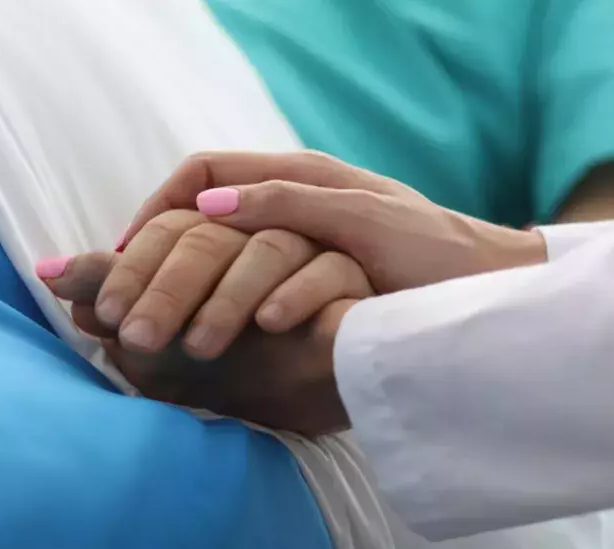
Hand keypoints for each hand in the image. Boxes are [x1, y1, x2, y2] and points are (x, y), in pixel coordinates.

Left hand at [36, 214, 362, 433]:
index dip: (133, 266)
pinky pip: (329, 271)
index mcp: (217, 239)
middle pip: (213, 234)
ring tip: (198, 347)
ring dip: (228, 297)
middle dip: (168, 285)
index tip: (103, 314)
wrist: (316, 399)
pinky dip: (296, 295)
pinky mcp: (356, 279)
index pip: (170, 228)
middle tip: (137, 337)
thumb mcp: (160, 339)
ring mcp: (313, 251)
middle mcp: (262, 234)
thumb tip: (47, 272)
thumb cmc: (235, 363)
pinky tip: (269, 328)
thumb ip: (114, 296)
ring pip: (271, 246)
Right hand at [118, 151, 547, 293]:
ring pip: (222, 254)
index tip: (128, 247)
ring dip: (183, 285)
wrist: (488, 292)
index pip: (206, 171)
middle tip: (125, 298)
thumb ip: (291, 205)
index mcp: (304, 177)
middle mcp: (298, 204)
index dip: (161, 203)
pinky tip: (200, 334)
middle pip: (203, 212)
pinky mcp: (316, 281)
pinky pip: (250, 285)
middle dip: (159, 252)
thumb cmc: (436, 254)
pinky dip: (217, 306)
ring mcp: (305, 244)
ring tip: (151, 325)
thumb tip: (208, 208)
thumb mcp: (363, 222)